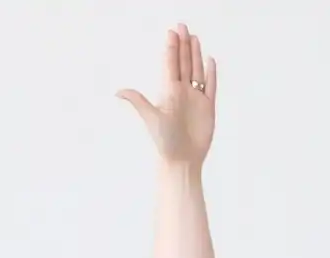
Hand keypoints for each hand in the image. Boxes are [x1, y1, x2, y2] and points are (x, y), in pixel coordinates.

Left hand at [117, 24, 216, 167]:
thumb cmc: (165, 142)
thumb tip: (118, 91)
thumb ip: (138, 101)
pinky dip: (211, 74)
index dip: (172, 48)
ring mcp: (195, 99)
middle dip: (184, 45)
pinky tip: (210, 62)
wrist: (182, 160)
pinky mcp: (208, 108)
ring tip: (195, 38)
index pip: (171, 65)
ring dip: (196, 55)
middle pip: (184, 63)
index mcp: (169, 92)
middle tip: (182, 26)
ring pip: (197, 71)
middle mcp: (182, 92)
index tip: (171, 32)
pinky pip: (210, 87)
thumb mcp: (150, 118)